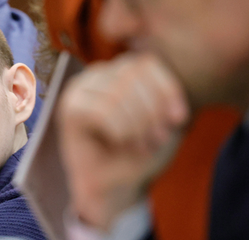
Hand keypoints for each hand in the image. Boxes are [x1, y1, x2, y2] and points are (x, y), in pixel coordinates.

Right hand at [57, 53, 188, 230]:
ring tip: (141, 145)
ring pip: (117, 93)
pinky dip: (119, 131)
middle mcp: (97, 73)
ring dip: (136, 124)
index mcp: (119, 70)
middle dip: (151, 110)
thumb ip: (165, 105)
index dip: (167, 89)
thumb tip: (171, 111)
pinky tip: (121, 144)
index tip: (179, 119)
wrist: (110, 186)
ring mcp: (79, 88)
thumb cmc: (136, 153)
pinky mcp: (69, 108)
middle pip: (132, 75)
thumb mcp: (161, 124)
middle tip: (158, 138)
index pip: (146, 63)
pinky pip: (102, 111)